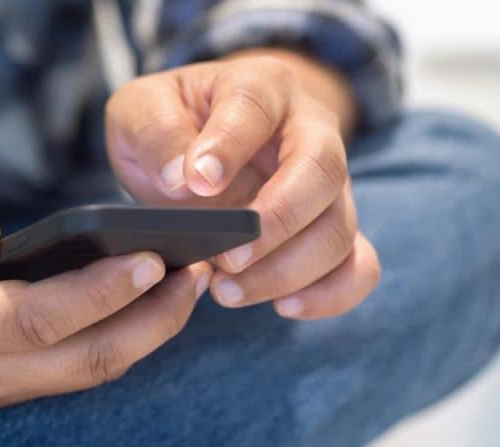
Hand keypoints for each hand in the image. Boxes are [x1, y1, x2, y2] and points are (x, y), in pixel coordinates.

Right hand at [0, 209, 211, 412]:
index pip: (38, 318)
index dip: (100, 291)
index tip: (152, 256)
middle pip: (82, 359)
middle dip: (150, 321)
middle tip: (198, 272)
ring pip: (83, 374)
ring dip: (141, 335)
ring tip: (184, 287)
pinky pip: (66, 374)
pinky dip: (112, 343)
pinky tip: (136, 308)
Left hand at [105, 49, 380, 318]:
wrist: (197, 142)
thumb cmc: (169, 123)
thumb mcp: (140, 110)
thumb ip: (156, 133)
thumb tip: (182, 180)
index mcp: (260, 87)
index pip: (255, 108)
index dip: (229, 146)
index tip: (196, 183)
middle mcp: (309, 130)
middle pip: (321, 173)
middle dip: (275, 224)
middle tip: (225, 258)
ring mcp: (329, 184)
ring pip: (339, 228)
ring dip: (287, 270)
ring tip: (226, 291)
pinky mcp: (333, 228)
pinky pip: (359, 265)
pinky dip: (331, 294)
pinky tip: (282, 306)